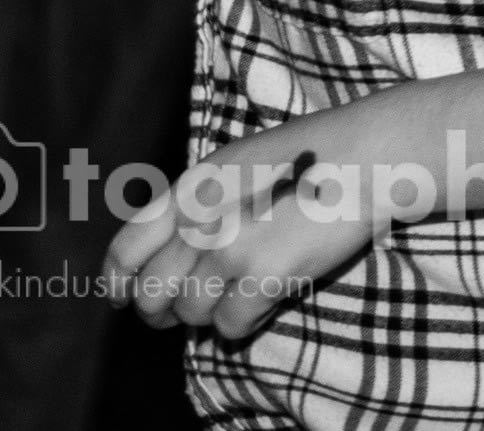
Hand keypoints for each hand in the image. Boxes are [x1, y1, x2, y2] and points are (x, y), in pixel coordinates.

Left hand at [104, 121, 370, 341]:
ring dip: (210, 315)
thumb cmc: (312, 156)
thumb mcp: (238, 162)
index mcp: (190, 187)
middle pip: (153, 292)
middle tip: (179, 315)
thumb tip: (178, 251)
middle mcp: (199, 220)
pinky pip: (230, 326)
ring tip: (238, 297)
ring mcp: (229, 250)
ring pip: (191, 313)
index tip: (122, 298)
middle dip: (161, 312)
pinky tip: (265, 305)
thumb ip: (201, 201)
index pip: (126, 247)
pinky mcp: (263, 277)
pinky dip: (243, 325)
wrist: (364, 156)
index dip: (118, 281)